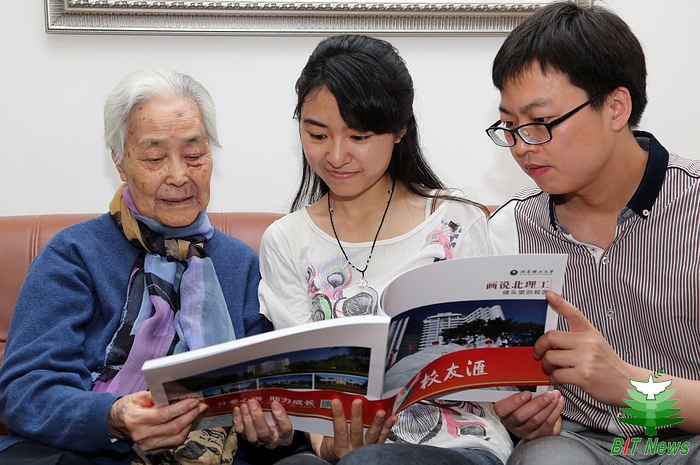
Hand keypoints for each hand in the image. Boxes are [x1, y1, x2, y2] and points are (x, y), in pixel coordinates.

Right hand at [108, 391, 205, 452]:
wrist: (118, 423)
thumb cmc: (129, 408)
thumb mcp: (138, 396)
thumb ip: (156, 395)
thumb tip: (176, 392)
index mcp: (136, 419)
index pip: (164, 415)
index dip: (182, 408)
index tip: (193, 401)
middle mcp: (142, 435)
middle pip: (173, 427)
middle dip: (190, 415)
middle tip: (200, 405)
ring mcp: (147, 445)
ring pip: (176, 437)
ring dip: (190, 424)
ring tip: (195, 412)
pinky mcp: (153, 450)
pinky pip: (174, 443)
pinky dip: (184, 432)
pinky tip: (187, 422)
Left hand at [232, 399, 293, 448]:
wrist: (275, 440)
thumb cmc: (281, 426)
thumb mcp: (287, 418)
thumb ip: (282, 409)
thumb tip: (273, 397)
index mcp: (285, 434)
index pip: (284, 428)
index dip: (280, 416)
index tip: (274, 403)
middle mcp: (271, 440)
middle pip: (264, 432)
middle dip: (257, 416)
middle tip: (252, 402)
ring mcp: (259, 441)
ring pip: (251, 434)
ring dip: (246, 418)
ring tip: (244, 406)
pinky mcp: (248, 439)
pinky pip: (241, 432)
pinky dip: (238, 420)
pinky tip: (238, 410)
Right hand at [315, 398, 396, 462]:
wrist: (341, 460)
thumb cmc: (334, 447)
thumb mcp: (328, 438)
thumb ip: (331, 423)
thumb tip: (332, 402)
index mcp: (340, 447)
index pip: (339, 429)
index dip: (338, 415)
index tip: (336, 402)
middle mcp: (354, 449)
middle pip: (357, 431)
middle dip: (357, 415)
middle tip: (357, 402)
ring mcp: (366, 448)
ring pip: (373, 435)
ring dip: (377, 422)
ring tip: (380, 411)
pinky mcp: (376, 447)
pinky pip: (383, 437)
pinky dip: (388, 427)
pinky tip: (392, 418)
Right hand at [494, 390, 563, 439]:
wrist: (534, 417)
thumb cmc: (524, 402)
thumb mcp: (518, 395)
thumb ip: (519, 390)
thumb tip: (530, 381)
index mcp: (504, 412)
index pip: (502, 409)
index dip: (514, 401)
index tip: (527, 393)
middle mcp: (512, 424)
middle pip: (521, 416)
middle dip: (538, 403)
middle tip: (549, 394)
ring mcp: (525, 432)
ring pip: (536, 420)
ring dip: (549, 406)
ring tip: (556, 396)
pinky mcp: (538, 436)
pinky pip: (547, 425)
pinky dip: (555, 412)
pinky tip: (559, 403)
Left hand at [535, 292, 632, 406]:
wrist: (628, 384)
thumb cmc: (609, 365)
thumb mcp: (597, 344)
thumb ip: (579, 338)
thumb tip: (553, 338)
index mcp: (590, 333)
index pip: (574, 314)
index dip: (560, 303)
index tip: (549, 294)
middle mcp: (588, 343)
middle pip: (552, 337)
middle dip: (540, 346)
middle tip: (539, 352)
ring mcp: (586, 359)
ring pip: (551, 357)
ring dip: (546, 365)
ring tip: (550, 368)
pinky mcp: (583, 376)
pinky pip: (557, 374)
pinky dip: (553, 378)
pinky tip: (557, 378)